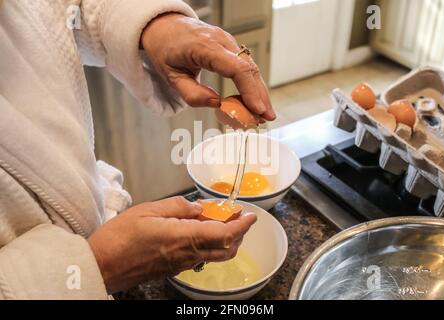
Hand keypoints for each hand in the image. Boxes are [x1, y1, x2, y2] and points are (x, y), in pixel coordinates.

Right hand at [87, 197, 256, 292]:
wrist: (102, 265)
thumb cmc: (120, 237)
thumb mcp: (149, 210)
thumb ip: (178, 207)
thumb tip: (198, 208)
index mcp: (184, 237)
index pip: (224, 234)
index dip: (242, 225)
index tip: (251, 216)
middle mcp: (187, 255)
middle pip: (226, 250)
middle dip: (238, 234)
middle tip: (238, 218)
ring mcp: (181, 265)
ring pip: (214, 255)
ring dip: (224, 240)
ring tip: (219, 222)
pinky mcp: (173, 270)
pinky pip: (199, 259)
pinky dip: (208, 246)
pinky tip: (198, 233)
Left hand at [141, 13, 275, 120]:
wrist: (163, 26)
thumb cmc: (165, 49)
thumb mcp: (171, 76)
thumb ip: (192, 93)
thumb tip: (217, 104)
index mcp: (205, 46)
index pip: (236, 68)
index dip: (250, 90)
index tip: (257, 109)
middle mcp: (220, 40)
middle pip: (249, 68)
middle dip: (261, 95)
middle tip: (267, 118)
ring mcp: (227, 41)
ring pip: (251, 66)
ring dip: (259, 91)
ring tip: (264, 113)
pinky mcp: (230, 46)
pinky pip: (245, 65)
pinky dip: (252, 83)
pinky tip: (255, 100)